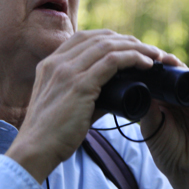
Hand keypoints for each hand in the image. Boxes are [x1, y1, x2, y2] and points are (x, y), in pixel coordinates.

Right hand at [5, 30, 166, 182]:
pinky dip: (132, 59)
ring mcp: (67, 71)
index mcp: (50, 64)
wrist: (34, 151)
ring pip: (109, 46)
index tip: (129, 47)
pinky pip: (112, 62)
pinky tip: (146, 64)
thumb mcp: (64, 105)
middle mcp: (57, 62)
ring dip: (136, 48)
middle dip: (127, 41)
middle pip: (99, 38)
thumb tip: (114, 95)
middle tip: (148, 50)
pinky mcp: (79, 85)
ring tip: (154, 55)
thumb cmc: (51, 135)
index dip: (110, 38)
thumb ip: (86, 95)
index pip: (84, 38)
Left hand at [139, 57, 188, 188]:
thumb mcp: (149, 126)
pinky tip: (174, 69)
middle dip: (154, 61)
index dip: (140, 67)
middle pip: (166, 70)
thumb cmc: (168, 150)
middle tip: (140, 52)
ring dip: (169, 64)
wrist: (188, 170)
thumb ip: (144, 107)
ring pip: (181, 72)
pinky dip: (186, 75)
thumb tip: (133, 86)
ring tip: (156, 58)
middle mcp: (178, 93)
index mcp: (163, 98)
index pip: (152, 76)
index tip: (127, 59)